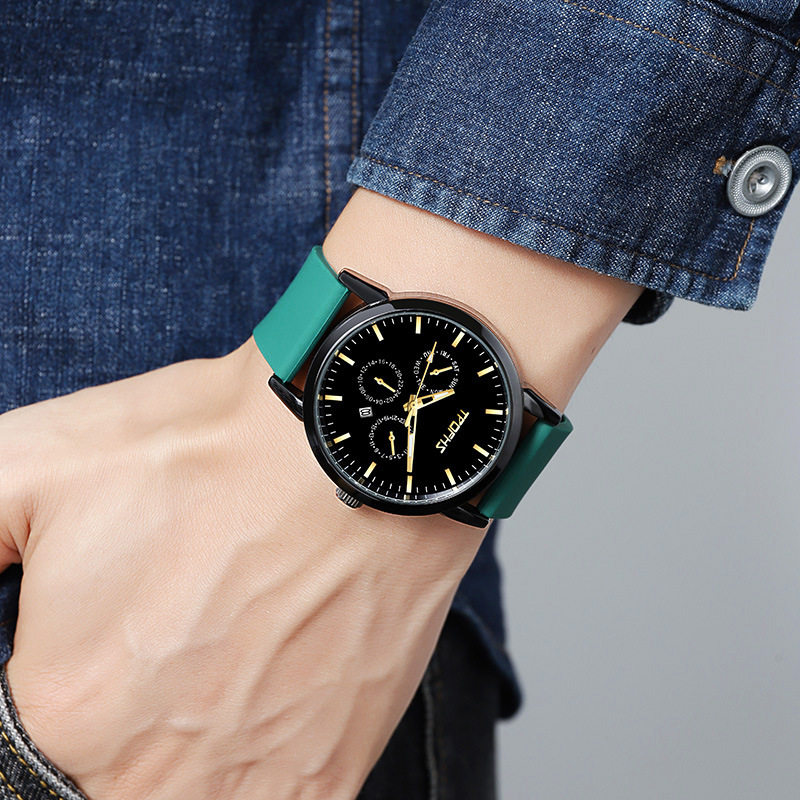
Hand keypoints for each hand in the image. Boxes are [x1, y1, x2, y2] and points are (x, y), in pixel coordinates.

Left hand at [0, 339, 482, 799]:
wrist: (357, 449)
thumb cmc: (215, 450)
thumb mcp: (36, 462)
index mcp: (65, 707)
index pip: (17, 753)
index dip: (53, 689)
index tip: (88, 651)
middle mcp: (149, 772)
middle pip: (98, 780)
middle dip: (106, 725)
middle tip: (156, 644)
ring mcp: (248, 785)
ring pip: (177, 796)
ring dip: (171, 756)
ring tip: (206, 673)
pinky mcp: (326, 776)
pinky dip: (242, 775)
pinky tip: (253, 710)